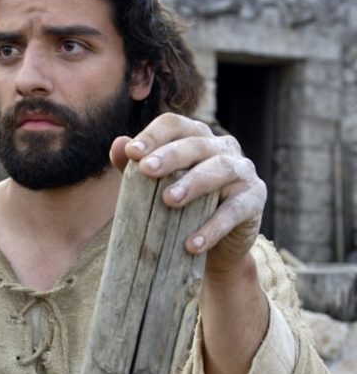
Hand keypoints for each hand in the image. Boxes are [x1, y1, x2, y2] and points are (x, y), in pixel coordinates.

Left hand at [109, 114, 266, 276]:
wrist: (216, 248)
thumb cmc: (183, 211)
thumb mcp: (157, 190)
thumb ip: (136, 169)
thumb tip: (118, 145)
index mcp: (197, 139)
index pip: (176, 125)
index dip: (154, 135)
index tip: (132, 152)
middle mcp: (223, 148)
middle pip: (196, 143)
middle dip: (171, 155)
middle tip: (146, 170)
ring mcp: (242, 171)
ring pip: (220, 169)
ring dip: (194, 183)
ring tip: (170, 200)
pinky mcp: (255, 198)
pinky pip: (235, 210)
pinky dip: (213, 227)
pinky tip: (193, 244)